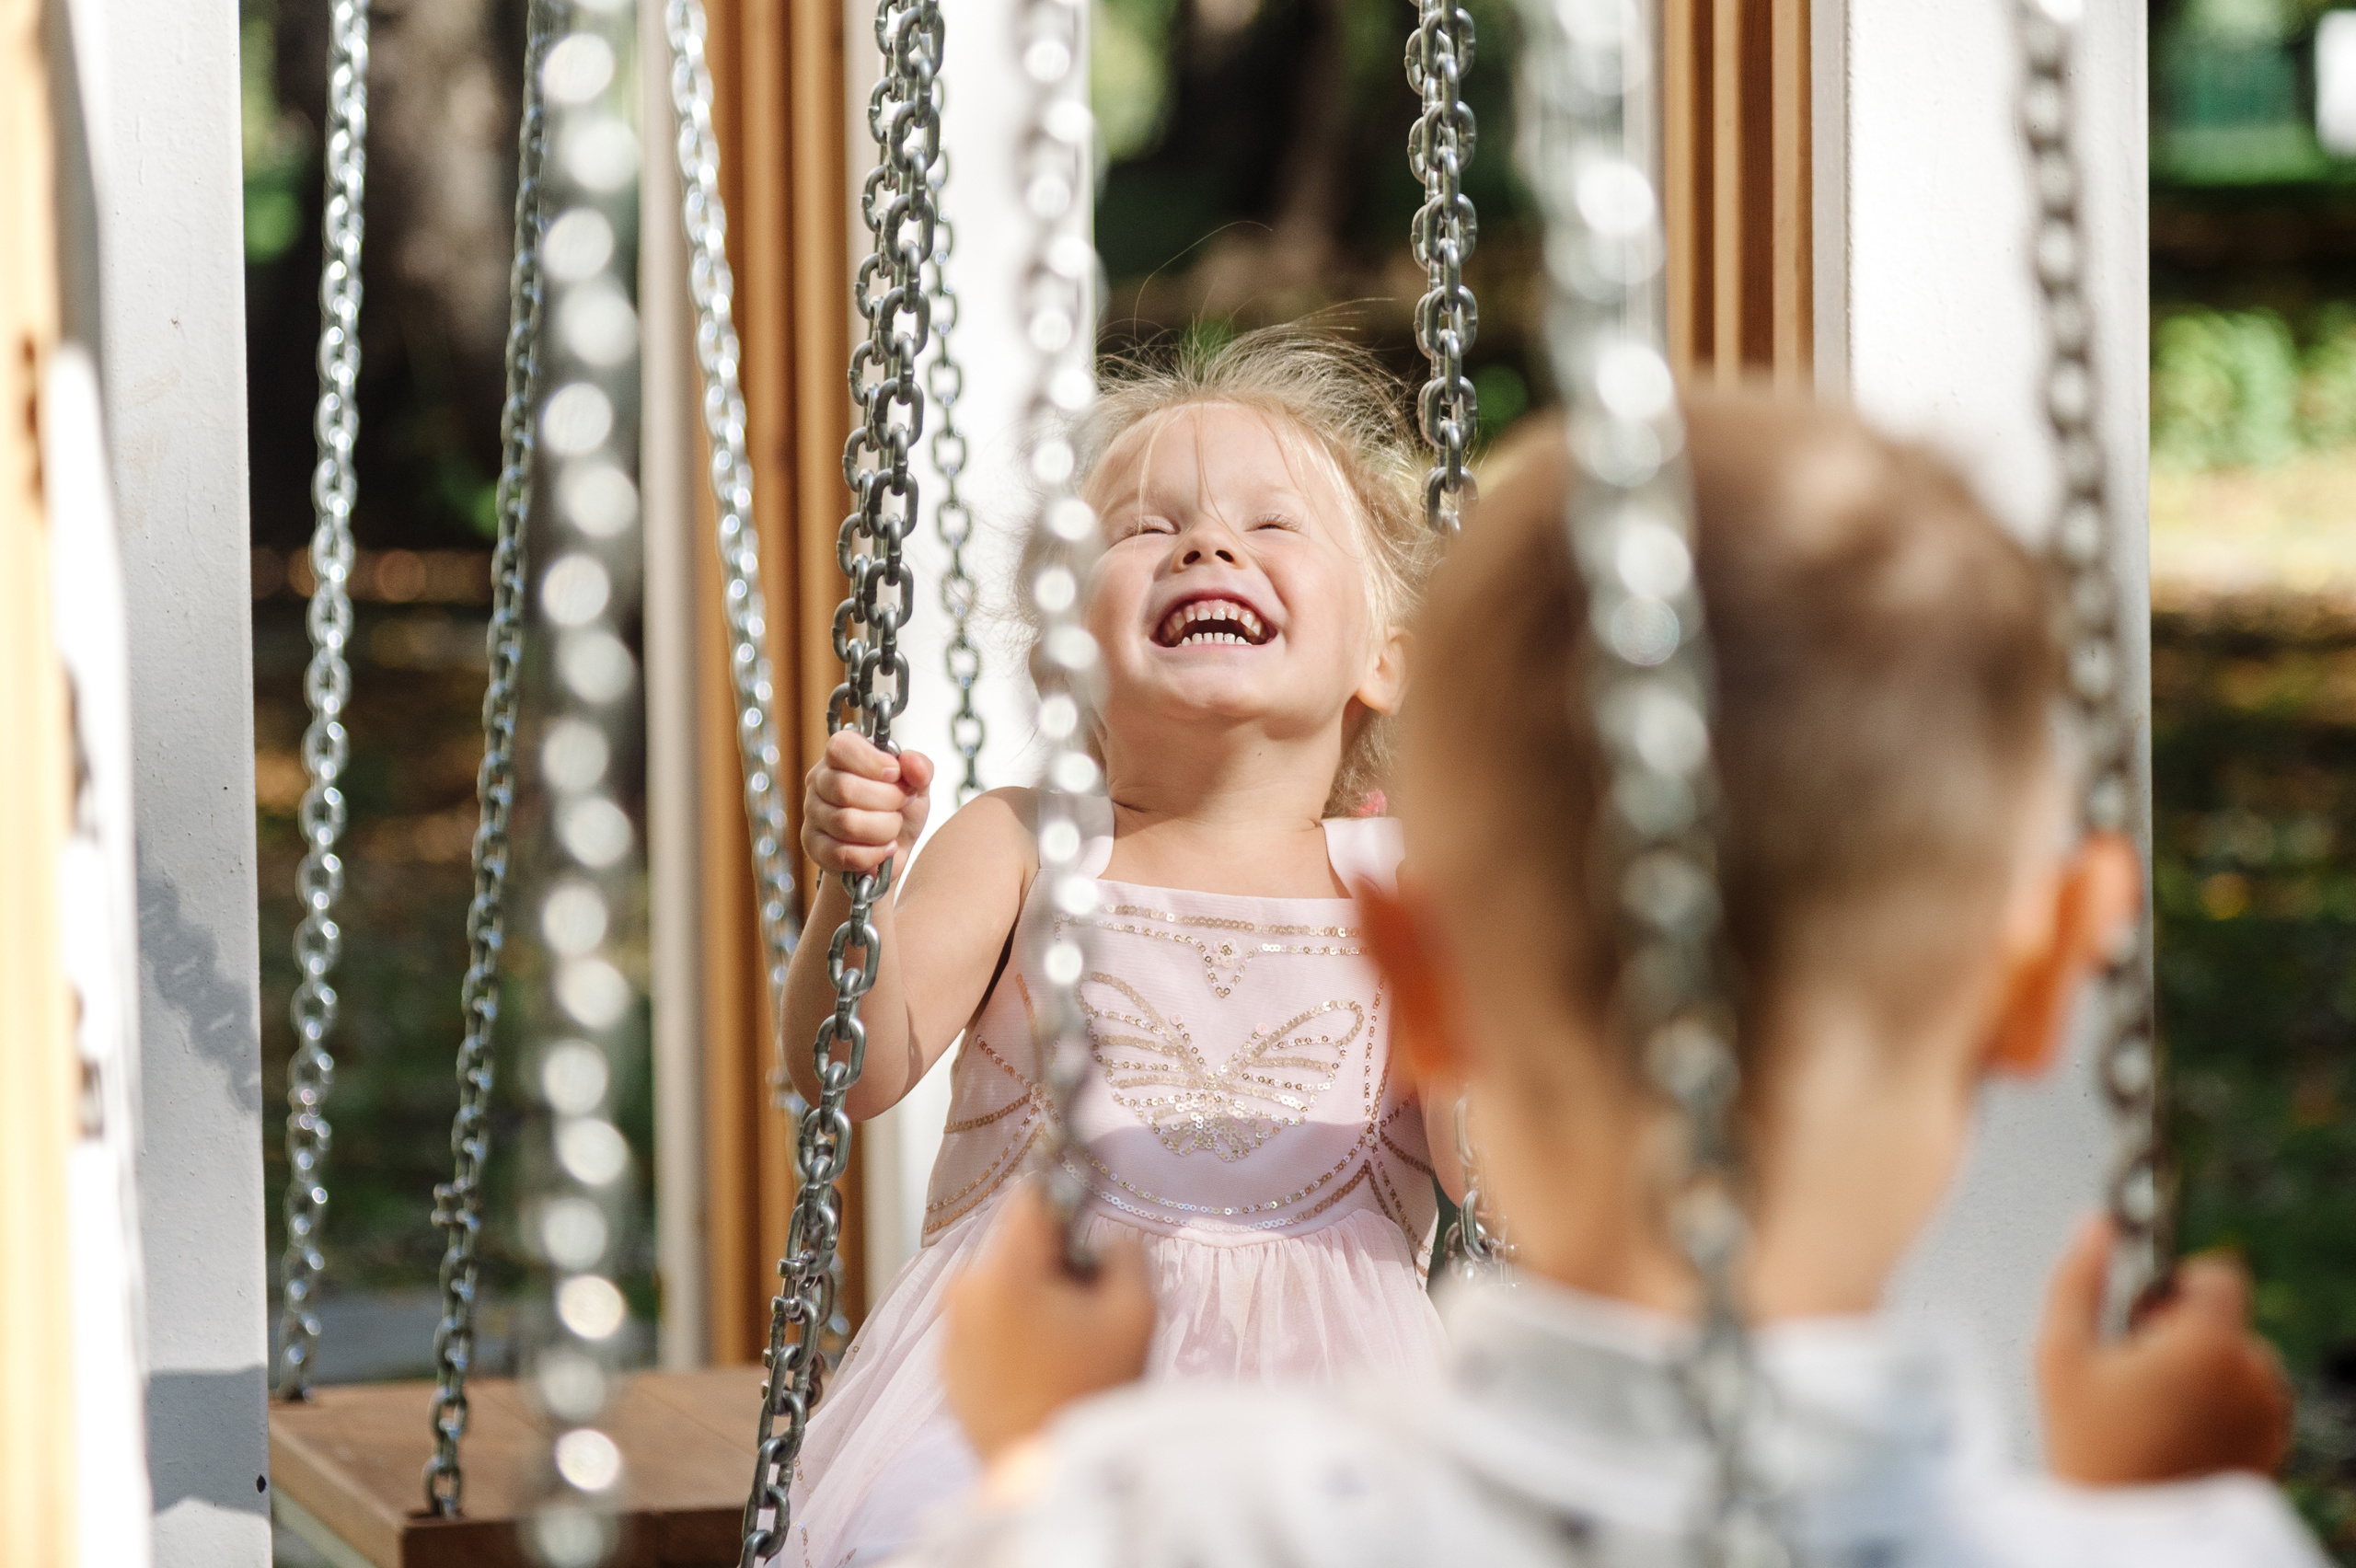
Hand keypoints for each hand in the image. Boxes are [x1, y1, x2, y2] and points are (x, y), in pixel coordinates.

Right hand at [801, 730, 934, 874]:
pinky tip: (884, 850)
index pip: (841, 747)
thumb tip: (912, 762)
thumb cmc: (900, 810)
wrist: (893, 851)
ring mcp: (813, 814)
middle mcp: (821, 781)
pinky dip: (873, 855)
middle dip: (887, 801)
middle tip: (900, 806)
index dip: (872, 761)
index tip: (895, 774)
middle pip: (845, 789)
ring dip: (883, 830)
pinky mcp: (814, 847)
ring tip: (892, 829)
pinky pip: (842, 854)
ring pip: (846, 823)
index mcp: (842, 756)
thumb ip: (920, 767)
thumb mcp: (917, 785)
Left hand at [943, 1184, 1154, 1466]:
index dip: (1065, 1203)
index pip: (1030, 1198)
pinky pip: (983, 1326)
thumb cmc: (1093, 1390)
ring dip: (1029, 1300)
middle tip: (1085, 1308)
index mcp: (1003, 1269)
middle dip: (1051, 1265)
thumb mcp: (1135, 1312)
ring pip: (999, 1287)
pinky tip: (1039, 1370)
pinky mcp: (945, 1366)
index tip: (1086, 1225)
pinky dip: (1009, 1335)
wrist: (1048, 1474)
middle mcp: (963, 1291)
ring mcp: (948, 1330)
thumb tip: (1106, 1239)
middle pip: (1015, 1247)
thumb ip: (1124, 1253)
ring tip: (1064, 1347)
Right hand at [2037, 1214, 2293, 1485]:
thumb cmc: (2085, 1442)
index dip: (2179, 1281)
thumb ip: (2077, 1277)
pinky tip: (2173, 1433)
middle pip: (2224, 1320)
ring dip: (2202, 1369)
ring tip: (2151, 1407)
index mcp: (2210, 1343)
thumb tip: (2095, 1222)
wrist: (2123, 1534)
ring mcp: (2269, 1416)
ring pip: (2237, 1361)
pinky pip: (2249, 1401)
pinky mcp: (2272, 1448)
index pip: (2220, 1274)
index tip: (2144, 1313)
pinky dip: (2218, 1405)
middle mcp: (2255, 1376)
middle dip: (2182, 1332)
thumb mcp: (2061, 1353)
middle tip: (2132, 1371)